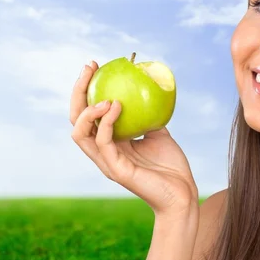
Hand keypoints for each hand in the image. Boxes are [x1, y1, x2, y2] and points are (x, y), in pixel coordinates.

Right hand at [70, 61, 198, 216]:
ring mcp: (106, 162)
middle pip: (75, 120)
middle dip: (78, 92)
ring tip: (104, 96)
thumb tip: (147, 89)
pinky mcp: (116, 170)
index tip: (95, 65)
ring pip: (80, 133)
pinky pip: (104, 142)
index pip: (87, 114)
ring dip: (88, 110)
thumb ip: (147, 116)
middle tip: (89, 68)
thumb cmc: (171, 167)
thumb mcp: (159, 133)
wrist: (183, 194)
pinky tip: (118, 106)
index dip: (86, 90)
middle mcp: (102, 152)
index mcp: (110, 143)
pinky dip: (107, 122)